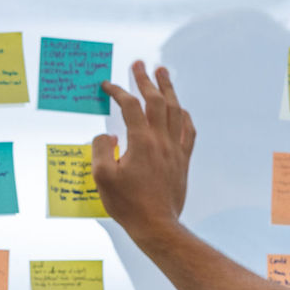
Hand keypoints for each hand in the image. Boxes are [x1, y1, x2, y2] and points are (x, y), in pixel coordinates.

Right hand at [94, 61, 193, 239]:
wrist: (156, 225)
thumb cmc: (128, 204)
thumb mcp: (102, 177)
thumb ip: (101, 150)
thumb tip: (107, 135)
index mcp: (141, 142)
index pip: (130, 106)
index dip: (118, 91)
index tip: (107, 85)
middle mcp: (162, 141)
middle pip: (157, 100)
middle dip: (146, 79)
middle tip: (139, 64)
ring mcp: (176, 149)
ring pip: (175, 110)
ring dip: (168, 89)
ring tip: (163, 73)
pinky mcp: (183, 160)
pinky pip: (189, 131)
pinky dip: (183, 115)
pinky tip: (181, 109)